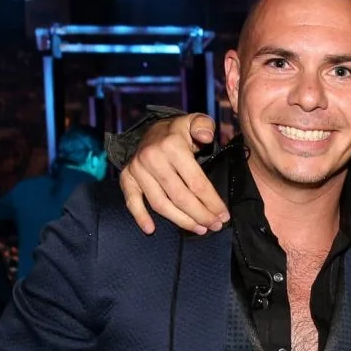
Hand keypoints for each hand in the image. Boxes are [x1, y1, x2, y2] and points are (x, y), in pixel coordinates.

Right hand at [119, 114, 223, 234]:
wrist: (151, 130)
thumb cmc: (179, 132)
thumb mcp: (196, 121)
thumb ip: (205, 126)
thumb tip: (206, 137)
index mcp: (172, 146)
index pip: (196, 182)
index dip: (212, 202)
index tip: (223, 215)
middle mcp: (152, 158)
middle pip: (180, 197)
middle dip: (200, 215)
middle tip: (214, 226)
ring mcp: (137, 169)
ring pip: (160, 204)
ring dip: (181, 221)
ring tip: (199, 229)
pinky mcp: (127, 177)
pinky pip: (132, 200)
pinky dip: (140, 216)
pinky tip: (151, 229)